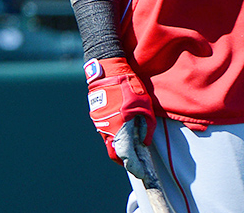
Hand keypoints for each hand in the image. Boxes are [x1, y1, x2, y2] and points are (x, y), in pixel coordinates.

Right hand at [86, 57, 156, 180]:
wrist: (107, 70)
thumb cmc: (128, 87)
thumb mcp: (145, 107)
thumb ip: (146, 128)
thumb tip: (144, 142)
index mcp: (119, 129)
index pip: (127, 157)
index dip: (135, 168)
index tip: (143, 174)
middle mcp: (106, 129)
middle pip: (115, 153)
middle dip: (126, 161)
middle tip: (137, 162)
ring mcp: (99, 123)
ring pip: (109, 142)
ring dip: (120, 147)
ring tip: (133, 145)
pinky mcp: (96, 116)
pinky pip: (106, 131)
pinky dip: (115, 135)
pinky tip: (124, 130)